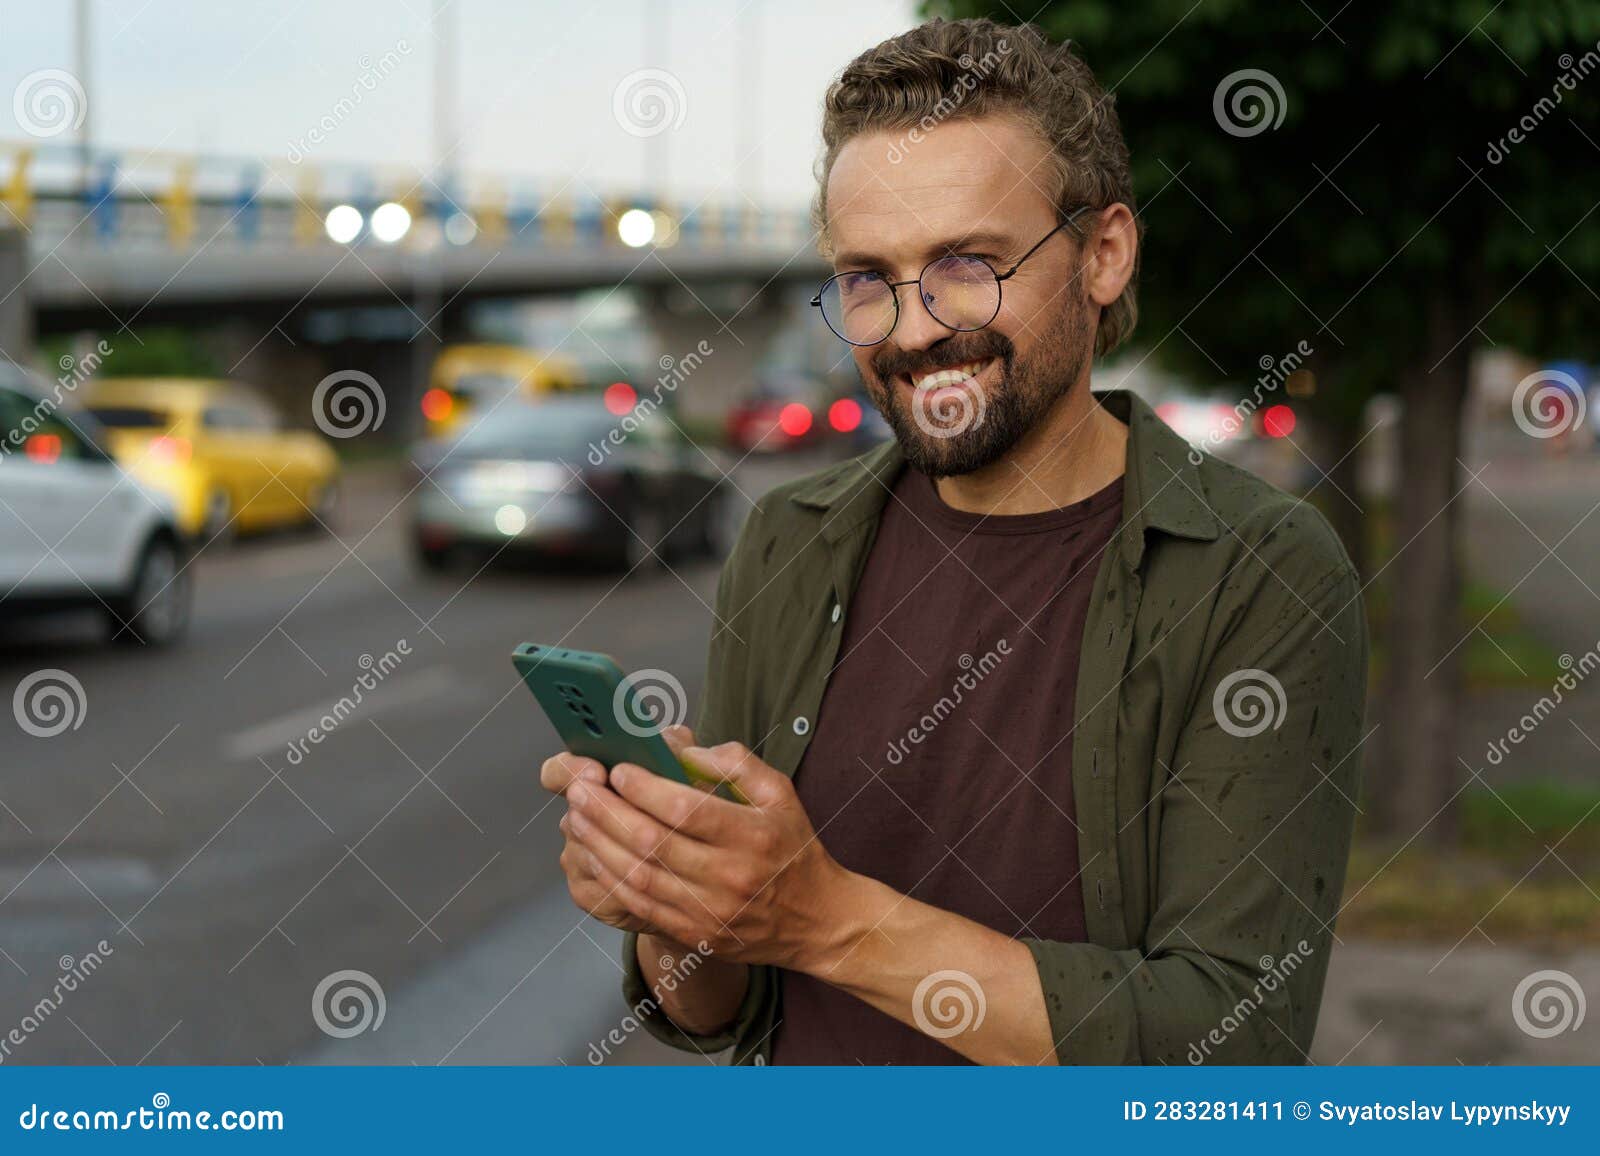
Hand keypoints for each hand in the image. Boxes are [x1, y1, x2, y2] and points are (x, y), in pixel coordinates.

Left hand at [563, 727, 859, 970]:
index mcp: (752, 835)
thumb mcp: (780, 793)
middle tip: (580, 789)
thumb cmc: (793, 849)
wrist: (816, 920)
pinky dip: (611, 880)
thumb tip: (684, 751)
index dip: (644, 788)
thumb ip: (736, 763)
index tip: (618, 769)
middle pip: (652, 843)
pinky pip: (641, 907)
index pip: (686, 809)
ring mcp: (710, 911)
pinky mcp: (695, 934)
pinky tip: (594, 855)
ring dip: (599, 844)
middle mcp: (729, 876)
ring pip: (639, 878)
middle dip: (607, 812)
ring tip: (577, 817)